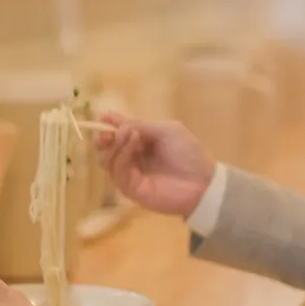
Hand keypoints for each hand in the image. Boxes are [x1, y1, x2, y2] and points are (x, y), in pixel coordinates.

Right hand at [94, 112, 215, 216]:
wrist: (202, 181)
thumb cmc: (188, 152)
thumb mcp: (165, 130)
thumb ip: (140, 125)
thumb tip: (115, 123)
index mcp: (140, 144)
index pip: (118, 134)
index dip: (109, 125)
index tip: (102, 116)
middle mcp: (132, 159)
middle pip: (106, 149)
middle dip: (104, 137)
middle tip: (109, 130)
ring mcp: (130, 175)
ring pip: (107, 160)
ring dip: (115, 144)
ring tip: (130, 134)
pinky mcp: (131, 189)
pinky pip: (118, 171)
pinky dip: (122, 155)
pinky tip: (133, 144)